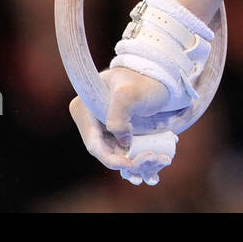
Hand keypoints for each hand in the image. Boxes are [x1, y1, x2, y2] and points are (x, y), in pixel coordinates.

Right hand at [69, 67, 176, 184]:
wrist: (159, 78)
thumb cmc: (141, 80)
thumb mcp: (129, 92)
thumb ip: (118, 114)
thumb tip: (122, 141)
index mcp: (83, 109)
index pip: (93, 143)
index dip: (110, 158)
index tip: (131, 163)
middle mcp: (90, 121)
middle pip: (105, 151)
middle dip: (126, 161)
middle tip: (151, 159)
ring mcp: (103, 127)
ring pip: (116, 154)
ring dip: (136, 161)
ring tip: (159, 158)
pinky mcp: (117, 132)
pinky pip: (125, 151)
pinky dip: (140, 156)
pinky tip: (158, 157)